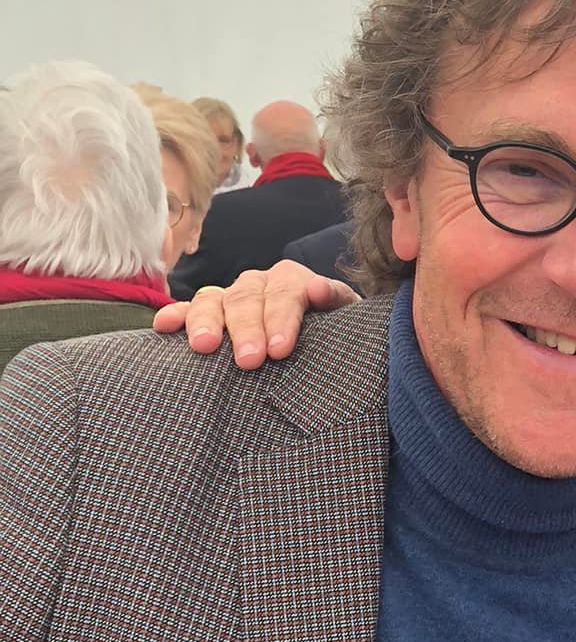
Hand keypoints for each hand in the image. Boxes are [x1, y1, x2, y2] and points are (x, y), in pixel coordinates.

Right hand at [152, 261, 358, 367]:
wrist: (322, 338)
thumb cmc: (334, 333)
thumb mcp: (344, 316)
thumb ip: (335, 300)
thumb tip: (318, 290)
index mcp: (293, 281)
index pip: (285, 293)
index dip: (281, 319)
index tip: (279, 350)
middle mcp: (259, 284)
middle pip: (247, 298)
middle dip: (246, 328)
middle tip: (249, 360)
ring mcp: (230, 297)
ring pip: (214, 300)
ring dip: (207, 321)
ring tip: (203, 346)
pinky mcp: (209, 314)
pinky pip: (187, 309)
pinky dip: (176, 315)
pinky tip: (164, 327)